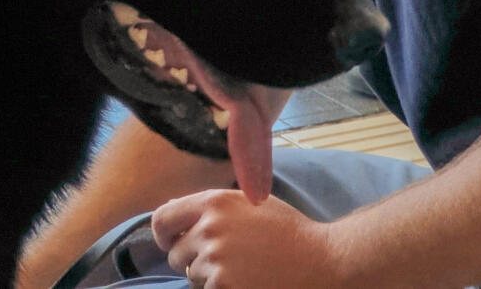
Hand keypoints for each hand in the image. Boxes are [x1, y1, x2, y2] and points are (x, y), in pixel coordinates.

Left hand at [152, 189, 337, 288]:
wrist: (318, 260)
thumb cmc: (287, 230)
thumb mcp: (249, 202)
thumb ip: (214, 207)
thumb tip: (176, 214)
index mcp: (214, 201)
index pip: (162, 218)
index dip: (163, 233)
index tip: (171, 241)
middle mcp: (209, 228)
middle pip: (175, 253)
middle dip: (191, 259)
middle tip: (222, 259)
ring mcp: (215, 260)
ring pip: (192, 276)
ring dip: (208, 277)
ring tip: (241, 268)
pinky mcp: (223, 286)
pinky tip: (245, 281)